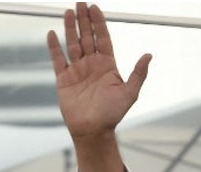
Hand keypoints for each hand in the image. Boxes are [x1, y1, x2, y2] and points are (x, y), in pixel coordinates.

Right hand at [47, 3, 150, 141]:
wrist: (93, 130)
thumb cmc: (112, 114)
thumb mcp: (130, 93)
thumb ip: (138, 74)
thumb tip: (149, 55)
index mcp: (107, 65)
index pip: (103, 39)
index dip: (99, 23)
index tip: (95, 8)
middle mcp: (92, 65)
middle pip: (87, 37)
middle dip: (84, 20)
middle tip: (80, 3)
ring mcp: (77, 71)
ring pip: (72, 44)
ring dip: (71, 28)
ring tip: (68, 12)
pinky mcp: (64, 79)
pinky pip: (58, 59)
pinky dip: (54, 47)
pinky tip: (52, 33)